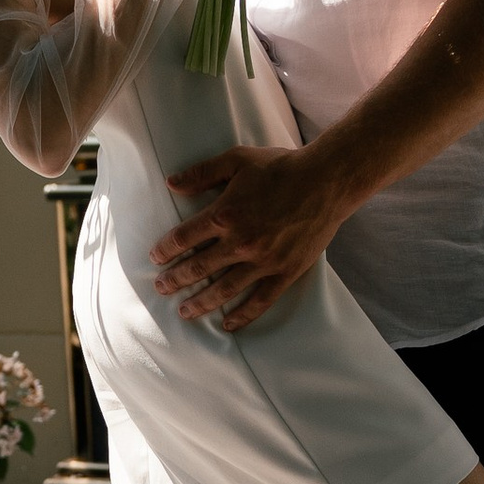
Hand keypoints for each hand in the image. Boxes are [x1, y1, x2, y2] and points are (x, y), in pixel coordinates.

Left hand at [152, 141, 347, 328]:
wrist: (327, 181)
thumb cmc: (280, 166)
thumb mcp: (237, 159)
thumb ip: (202, 173)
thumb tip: (171, 183)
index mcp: (224, 214)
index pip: (184, 238)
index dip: (165, 249)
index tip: (156, 257)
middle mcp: (240, 242)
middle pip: (198, 268)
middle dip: (175, 280)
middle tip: (161, 288)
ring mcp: (263, 261)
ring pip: (224, 290)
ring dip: (200, 303)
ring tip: (184, 311)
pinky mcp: (285, 272)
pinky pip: (260, 300)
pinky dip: (242, 315)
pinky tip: (228, 323)